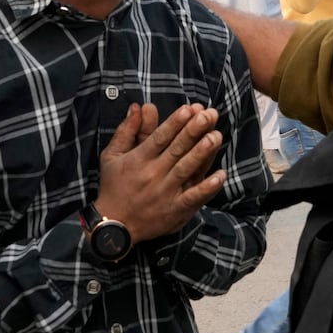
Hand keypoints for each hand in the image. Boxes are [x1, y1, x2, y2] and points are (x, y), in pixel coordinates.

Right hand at [95, 103, 226, 241]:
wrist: (113, 226)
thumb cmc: (113, 186)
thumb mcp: (112, 156)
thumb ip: (127, 131)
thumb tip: (138, 107)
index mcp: (139, 159)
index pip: (160, 137)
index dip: (175, 122)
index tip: (190, 108)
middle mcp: (153, 174)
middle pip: (177, 149)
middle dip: (194, 131)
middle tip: (209, 115)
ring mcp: (165, 192)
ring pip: (186, 170)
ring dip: (202, 153)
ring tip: (216, 136)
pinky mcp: (175, 210)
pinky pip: (193, 198)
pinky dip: (207, 188)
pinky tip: (220, 175)